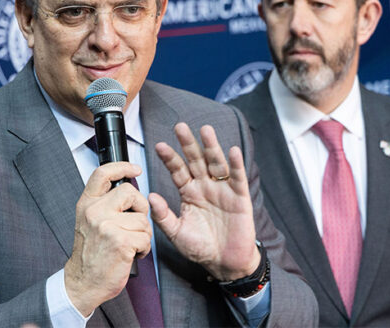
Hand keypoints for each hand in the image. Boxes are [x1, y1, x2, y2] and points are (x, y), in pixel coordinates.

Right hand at [64, 162, 150, 315]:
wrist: (83, 283)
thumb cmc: (91, 254)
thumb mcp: (89, 221)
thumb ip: (104, 204)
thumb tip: (128, 190)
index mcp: (87, 204)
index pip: (102, 174)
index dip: (122, 166)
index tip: (135, 168)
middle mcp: (94, 211)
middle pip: (131, 192)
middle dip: (140, 208)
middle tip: (135, 224)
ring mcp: (106, 226)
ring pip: (142, 219)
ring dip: (142, 234)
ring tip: (129, 245)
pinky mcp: (120, 241)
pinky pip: (145, 237)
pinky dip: (144, 249)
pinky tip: (131, 254)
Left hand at [148, 122, 259, 281]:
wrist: (225, 263)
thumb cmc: (200, 247)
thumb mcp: (176, 233)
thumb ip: (163, 216)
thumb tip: (150, 196)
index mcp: (189, 192)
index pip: (177, 170)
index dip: (170, 158)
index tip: (160, 146)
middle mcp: (205, 186)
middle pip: (195, 160)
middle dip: (188, 143)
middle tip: (179, 127)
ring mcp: (222, 189)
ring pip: (216, 163)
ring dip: (211, 147)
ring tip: (205, 130)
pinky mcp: (239, 197)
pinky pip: (237, 177)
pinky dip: (236, 164)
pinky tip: (232, 151)